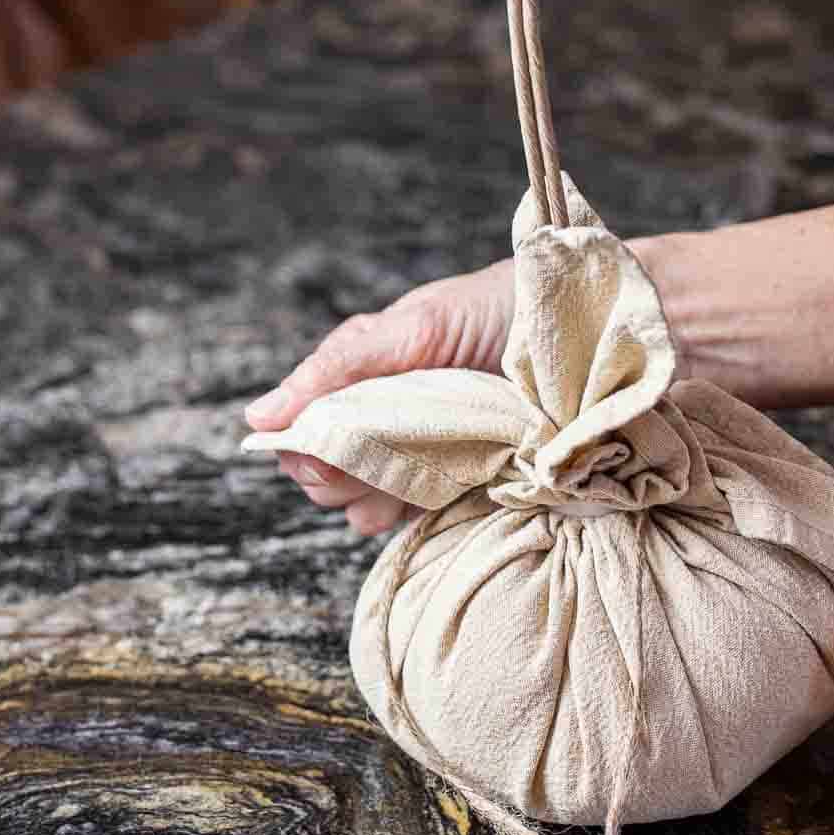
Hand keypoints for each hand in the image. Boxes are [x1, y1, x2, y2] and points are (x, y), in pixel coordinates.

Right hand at [244, 260, 513, 534]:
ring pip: (359, 508)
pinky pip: (411, 522)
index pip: (300, 440)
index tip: (331, 448)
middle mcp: (378, 426)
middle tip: (384, 452)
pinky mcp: (455, 489)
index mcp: (357, 384)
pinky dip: (417, 512)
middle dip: (341, 476)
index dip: (307, 453)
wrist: (575, 333)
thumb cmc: (490, 312)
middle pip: (322, 480)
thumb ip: (338, 367)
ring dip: (378, 498)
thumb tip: (258, 419)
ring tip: (421, 467)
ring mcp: (416, 461)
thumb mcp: (412, 327)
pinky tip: (445, 487)